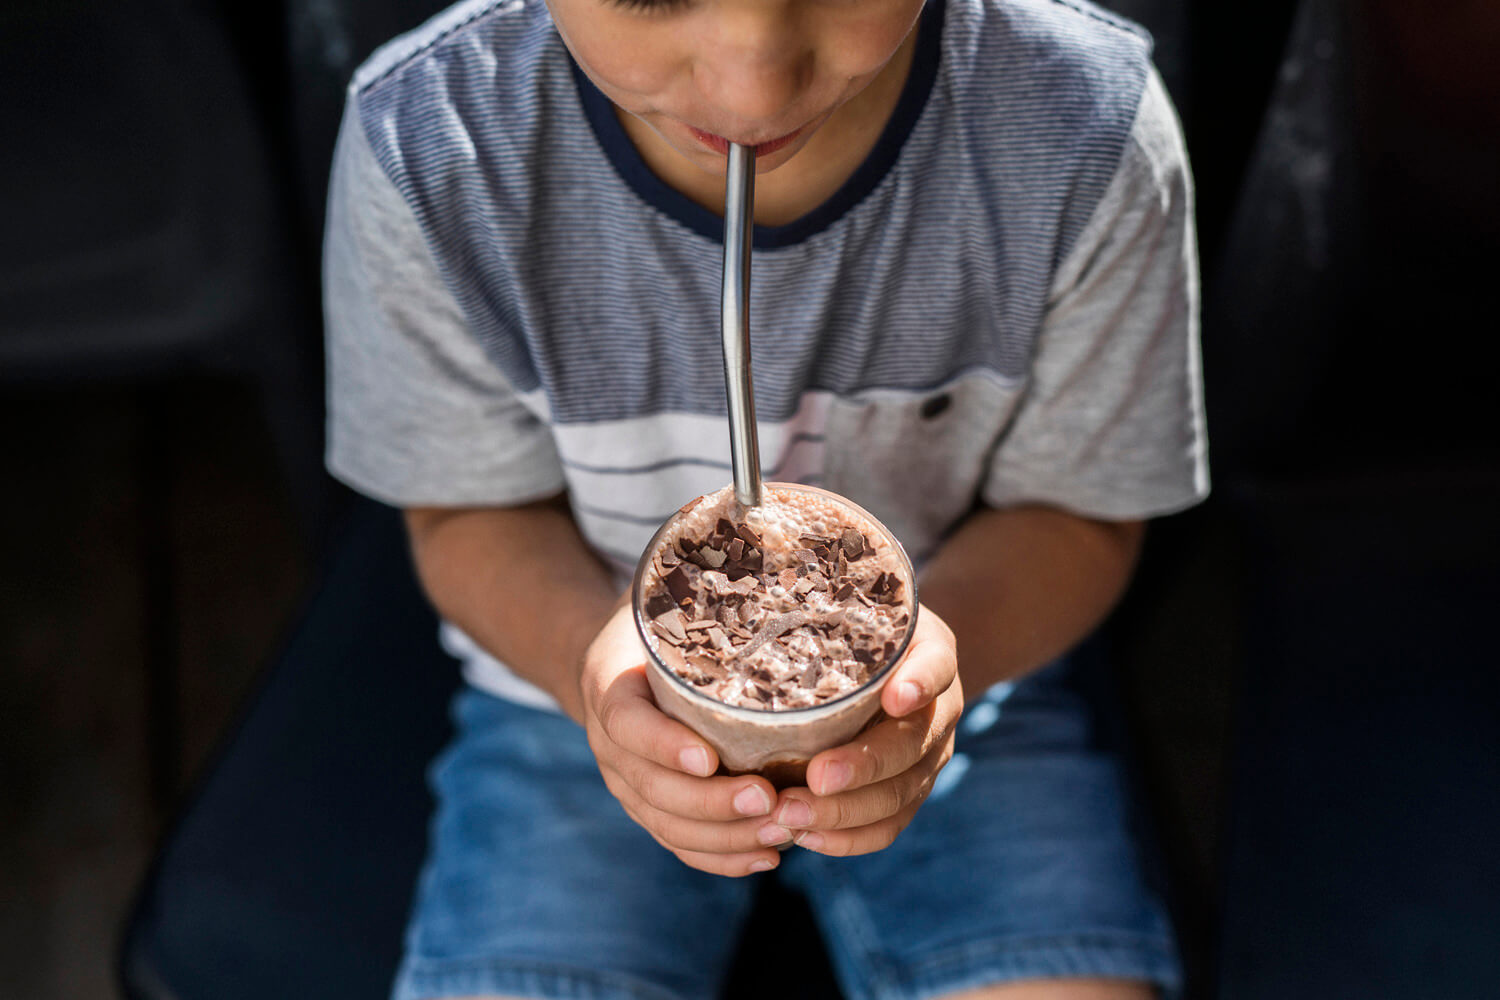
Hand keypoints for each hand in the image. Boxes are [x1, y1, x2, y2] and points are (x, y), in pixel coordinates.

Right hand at [578, 603, 788, 876]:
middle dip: (711, 803)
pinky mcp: (652, 808)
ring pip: (667, 825)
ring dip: (725, 837)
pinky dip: (721, 858)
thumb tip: (755, 553)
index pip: (627, 725)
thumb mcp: (661, 597)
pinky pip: (679, 845)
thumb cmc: (656, 620)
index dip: (663, 745)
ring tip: (781, 830)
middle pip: (651, 789)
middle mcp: (611, 745)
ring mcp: (628, 783)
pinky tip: (766, 856)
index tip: (709, 757)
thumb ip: (695, 590)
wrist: (616, 663)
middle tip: (770, 799)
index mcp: (609, 688)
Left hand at [770, 605, 962, 855]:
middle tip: (814, 777)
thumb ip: (824, 611)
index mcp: (930, 655)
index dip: (920, 682)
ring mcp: (927, 757)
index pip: (934, 665)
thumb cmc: (856, 629)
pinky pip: (889, 825)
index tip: (895, 696)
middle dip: (864, 766)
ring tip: (791, 815)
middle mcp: (936, 710)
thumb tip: (749, 601)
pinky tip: (806, 837)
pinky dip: (849, 838)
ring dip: (845, 813)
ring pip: (899, 795)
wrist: (894, 663)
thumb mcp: (852, 608)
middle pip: (911, 745)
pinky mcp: (909, 792)